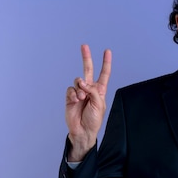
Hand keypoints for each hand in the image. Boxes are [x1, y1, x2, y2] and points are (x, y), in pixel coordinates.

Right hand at [65, 44, 111, 160]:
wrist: (82, 130)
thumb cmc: (94, 120)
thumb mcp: (99, 104)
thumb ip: (93, 91)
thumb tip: (83, 82)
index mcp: (100, 90)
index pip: (104, 74)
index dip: (106, 63)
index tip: (107, 51)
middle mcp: (89, 89)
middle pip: (88, 70)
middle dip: (86, 58)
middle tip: (84, 46)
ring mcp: (79, 92)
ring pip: (78, 80)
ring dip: (80, 88)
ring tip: (82, 98)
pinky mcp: (70, 97)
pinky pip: (71, 89)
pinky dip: (73, 93)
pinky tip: (76, 100)